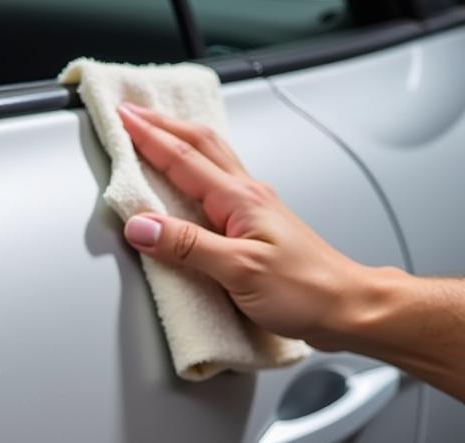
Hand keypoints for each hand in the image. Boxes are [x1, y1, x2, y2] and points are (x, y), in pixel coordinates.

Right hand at [117, 102, 370, 347]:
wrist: (343, 306)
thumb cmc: (303, 290)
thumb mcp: (238, 270)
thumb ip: (187, 246)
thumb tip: (142, 226)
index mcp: (239, 200)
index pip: (183, 159)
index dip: (149, 138)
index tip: (123, 120)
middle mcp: (247, 195)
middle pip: (200, 144)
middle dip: (162, 125)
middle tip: (132, 113)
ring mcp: (253, 208)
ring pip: (212, 157)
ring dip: (180, 138)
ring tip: (156, 129)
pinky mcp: (255, 225)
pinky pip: (218, 181)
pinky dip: (196, 166)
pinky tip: (191, 173)